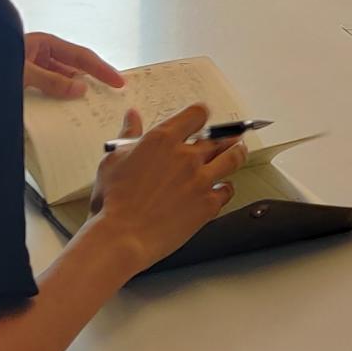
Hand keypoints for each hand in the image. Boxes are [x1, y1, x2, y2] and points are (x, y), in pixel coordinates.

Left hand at [22, 32, 124, 99]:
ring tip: (90, 108)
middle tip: (112, 95)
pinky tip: (64, 111)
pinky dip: (58, 101)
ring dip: (74, 94)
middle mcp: (42, 54)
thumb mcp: (23, 72)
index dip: (101, 69)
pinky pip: (49, 92)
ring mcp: (35, 69)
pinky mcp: (28, 85)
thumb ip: (50, 81)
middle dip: (93, 81)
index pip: (81, 56)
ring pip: (64, 82)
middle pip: (75, 68)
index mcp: (45, 43)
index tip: (118, 81)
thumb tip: (80, 89)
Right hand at [87, 103, 245, 270]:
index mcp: (163, 139)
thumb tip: (132, 116)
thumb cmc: (113, 201)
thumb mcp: (113, 160)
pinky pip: (228, 190)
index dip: (201, 116)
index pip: (197, 114)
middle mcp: (186, 156)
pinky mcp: (208, 204)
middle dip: (224, 137)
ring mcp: (200, 179)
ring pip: (232, 158)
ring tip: (238, 152)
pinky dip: (226, 188)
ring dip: (237, 153)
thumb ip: (128, 135)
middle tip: (227, 138)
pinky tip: (221, 188)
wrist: (122, 236)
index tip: (201, 122)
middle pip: (218, 137)